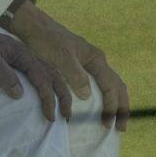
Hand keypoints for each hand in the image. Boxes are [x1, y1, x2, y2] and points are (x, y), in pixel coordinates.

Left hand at [0, 4, 72, 123]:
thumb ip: (3, 74)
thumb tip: (20, 94)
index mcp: (23, 53)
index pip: (42, 78)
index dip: (48, 98)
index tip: (51, 115)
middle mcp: (25, 54)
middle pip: (51, 75)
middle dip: (61, 95)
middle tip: (66, 115)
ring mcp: (19, 57)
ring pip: (45, 73)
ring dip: (55, 90)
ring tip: (60, 107)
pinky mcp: (12, 60)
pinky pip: (34, 73)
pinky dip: (44, 84)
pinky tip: (42, 93)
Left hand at [4, 0, 129, 130]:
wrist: (34, 28)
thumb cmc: (47, 41)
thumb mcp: (61, 57)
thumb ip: (76, 75)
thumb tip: (88, 95)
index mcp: (96, 59)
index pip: (111, 86)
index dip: (111, 106)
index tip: (107, 123)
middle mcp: (97, 61)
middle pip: (117, 86)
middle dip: (121, 108)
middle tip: (121, 128)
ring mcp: (90, 64)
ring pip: (110, 86)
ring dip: (114, 104)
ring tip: (114, 121)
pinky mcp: (81, 67)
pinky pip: (99, 86)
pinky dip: (104, 99)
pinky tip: (98, 109)